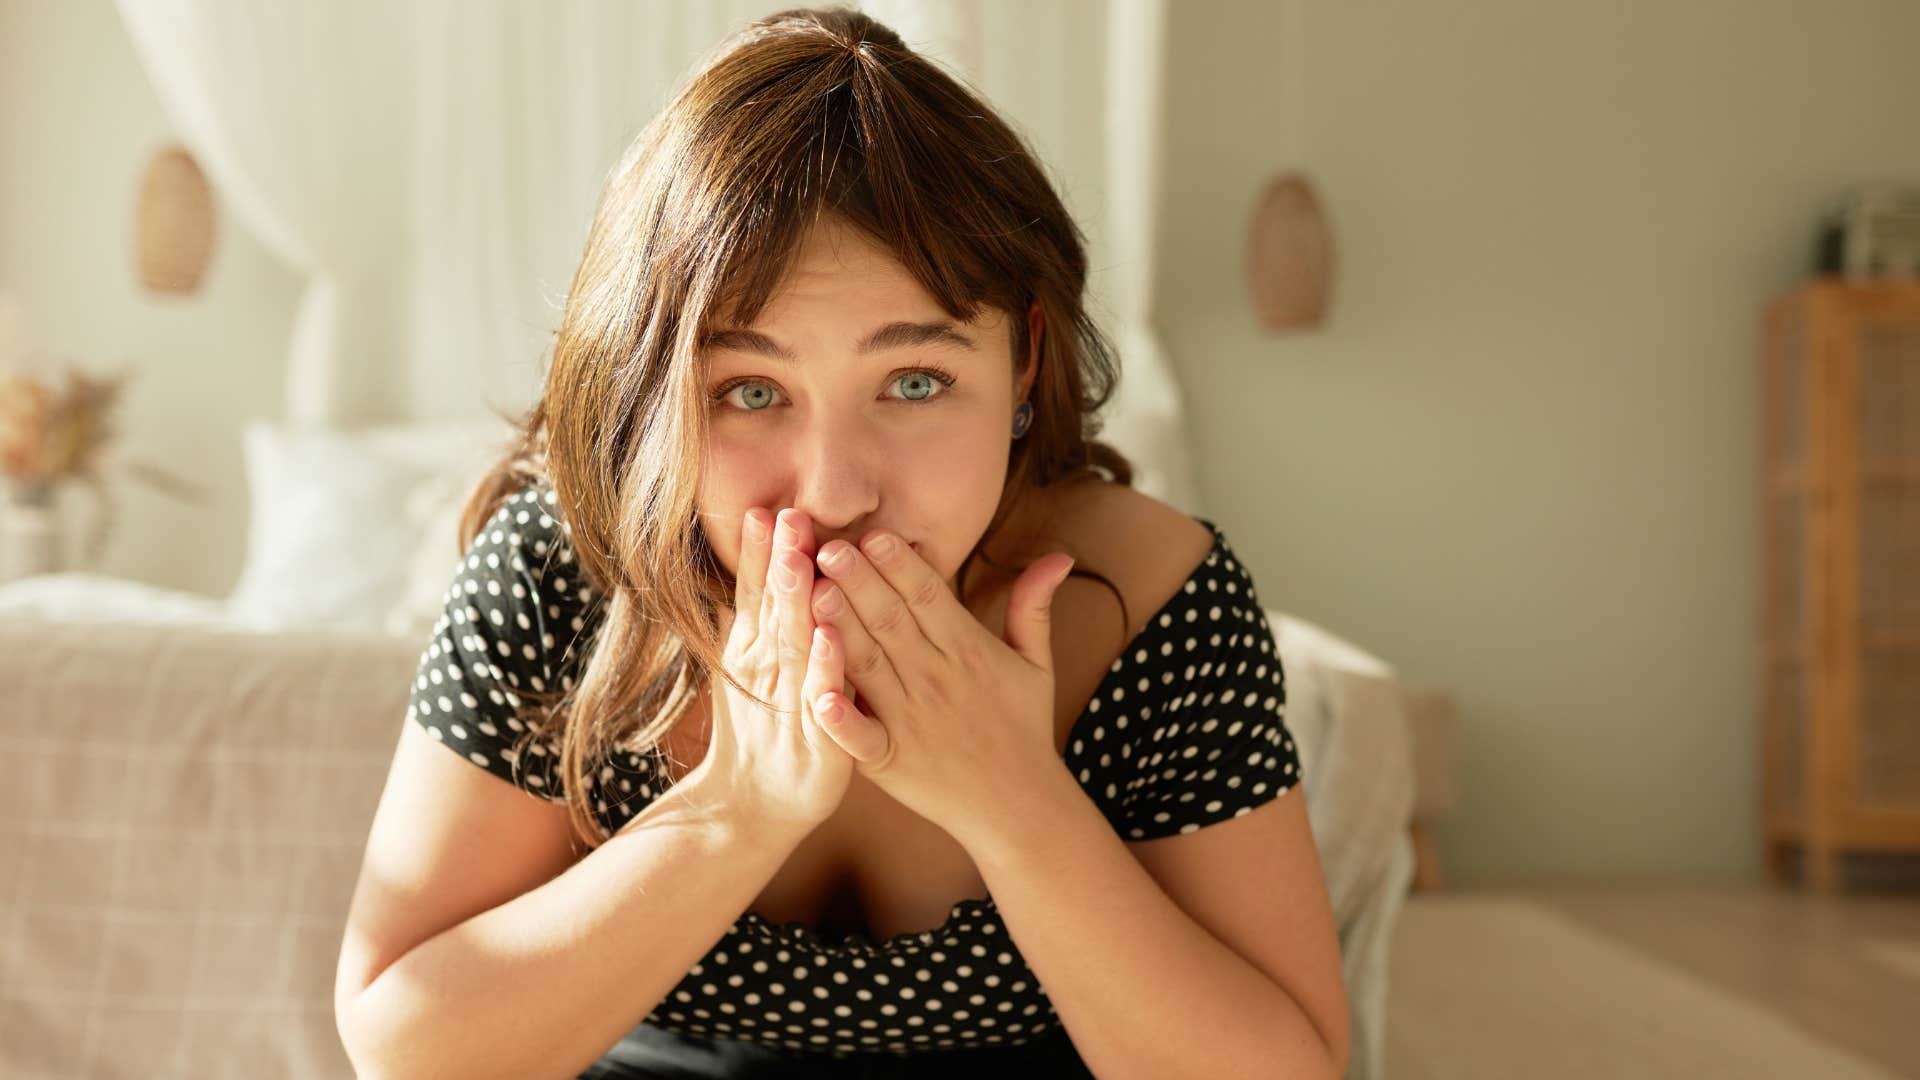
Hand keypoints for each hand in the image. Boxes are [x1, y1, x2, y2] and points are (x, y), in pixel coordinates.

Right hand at [681, 507, 854, 831]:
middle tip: (787, 515)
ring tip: (802, 562)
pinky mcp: (819, 741)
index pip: (757, 591)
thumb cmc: (759, 731)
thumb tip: (745, 563)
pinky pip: (823, 701)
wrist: (752, 808)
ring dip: (797, 604)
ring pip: (794, 646)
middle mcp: (768, 671)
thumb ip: (749, 617)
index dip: (759, 552)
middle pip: (774, 608)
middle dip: (780, 561)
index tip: (766, 508)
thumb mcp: (745, 668)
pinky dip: (824, 671)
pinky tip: (830, 641)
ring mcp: (790, 704)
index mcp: (755, 649)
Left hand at [802, 528, 1075, 850]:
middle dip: (859, 581)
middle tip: (826, 545)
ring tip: (811, 591)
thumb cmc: (1023, 727)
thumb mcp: (1036, 663)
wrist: (1019, 806)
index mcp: (968, 650)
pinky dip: (840, 718)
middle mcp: (936, 679)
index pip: (929, 597)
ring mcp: (910, 721)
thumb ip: (1033, 606)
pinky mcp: (889, 761)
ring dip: (839, 628)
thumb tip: (1061, 555)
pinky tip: (817, 695)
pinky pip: (860, 736)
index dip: (900, 564)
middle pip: (892, 621)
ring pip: (868, 665)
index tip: (873, 533)